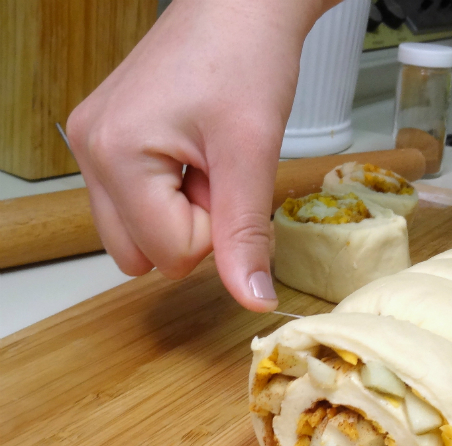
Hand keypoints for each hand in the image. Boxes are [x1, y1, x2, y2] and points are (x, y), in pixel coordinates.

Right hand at [67, 0, 337, 311]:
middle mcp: (89, 153)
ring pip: (137, 233)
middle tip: (220, 175)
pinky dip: (174, 194)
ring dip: (183, 213)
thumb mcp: (252, 153)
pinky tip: (196, 155)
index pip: (169, 254)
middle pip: (141, 254)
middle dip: (193, 228)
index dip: (216, 232)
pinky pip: (137, 202)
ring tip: (209, 162)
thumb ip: (245, 235)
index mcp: (114, 154)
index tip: (234, 184)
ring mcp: (94, 145)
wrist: (243, 7)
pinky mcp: (110, 141)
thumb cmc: (246, 59)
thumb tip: (253, 300)